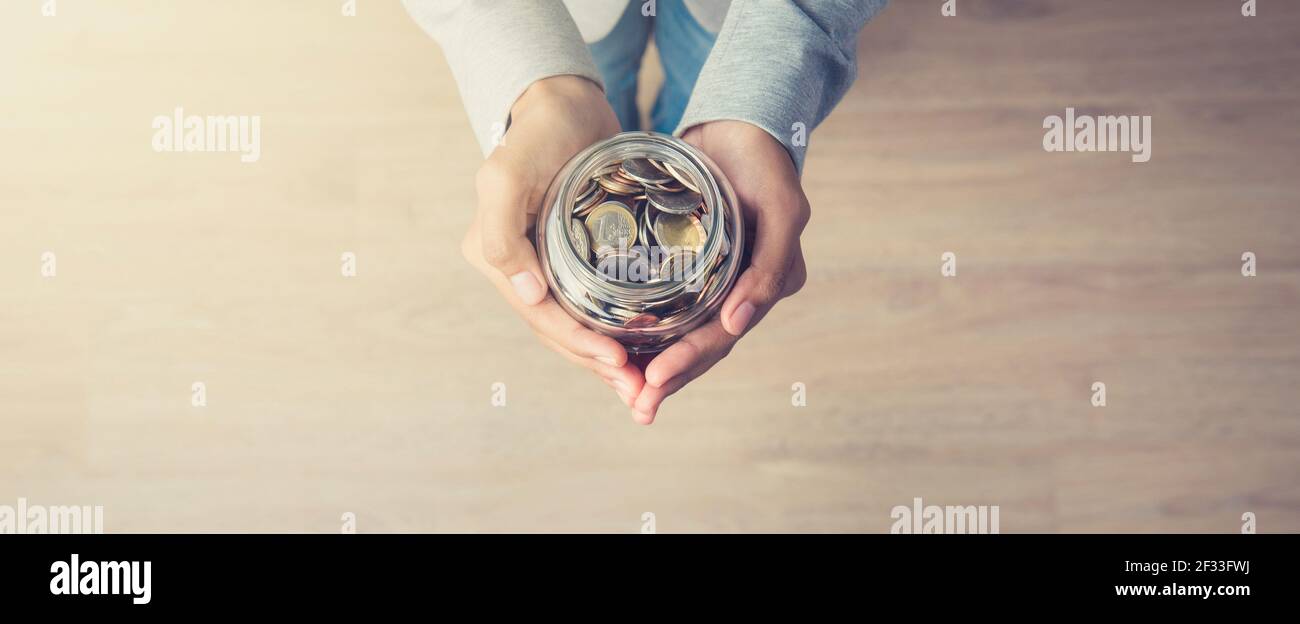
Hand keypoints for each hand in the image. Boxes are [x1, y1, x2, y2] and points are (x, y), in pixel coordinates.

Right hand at [462, 76, 646, 405]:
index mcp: (497, 258)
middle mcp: (518, 269)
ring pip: (576, 326)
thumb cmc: (535, 134)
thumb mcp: (506, 176)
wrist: (563, 103)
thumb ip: (503, 235)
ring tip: (643, 386)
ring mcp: (545, 267)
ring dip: (606, 359)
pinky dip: (615, 331)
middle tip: (640, 390)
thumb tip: (528, 295)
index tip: (619, 359)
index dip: (579, 343)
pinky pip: (593, 306)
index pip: (541, 316)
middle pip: (559, 331)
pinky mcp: (574, 259)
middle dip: (597, 364)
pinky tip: (643, 350)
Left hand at [627, 121, 809, 423]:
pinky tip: (620, 354)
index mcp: (766, 285)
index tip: (652, 381)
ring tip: (627, 398)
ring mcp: (714, 282)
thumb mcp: (782, 208)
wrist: (740, 125)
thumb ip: (769, 265)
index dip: (688, 362)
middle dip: (669, 380)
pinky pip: (667, 309)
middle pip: (701, 346)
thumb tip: (739, 323)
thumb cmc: (765, 163)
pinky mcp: (688, 267)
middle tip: (637, 408)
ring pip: (683, 335)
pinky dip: (647, 334)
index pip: (722, 336)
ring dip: (656, 368)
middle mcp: (741, 291)